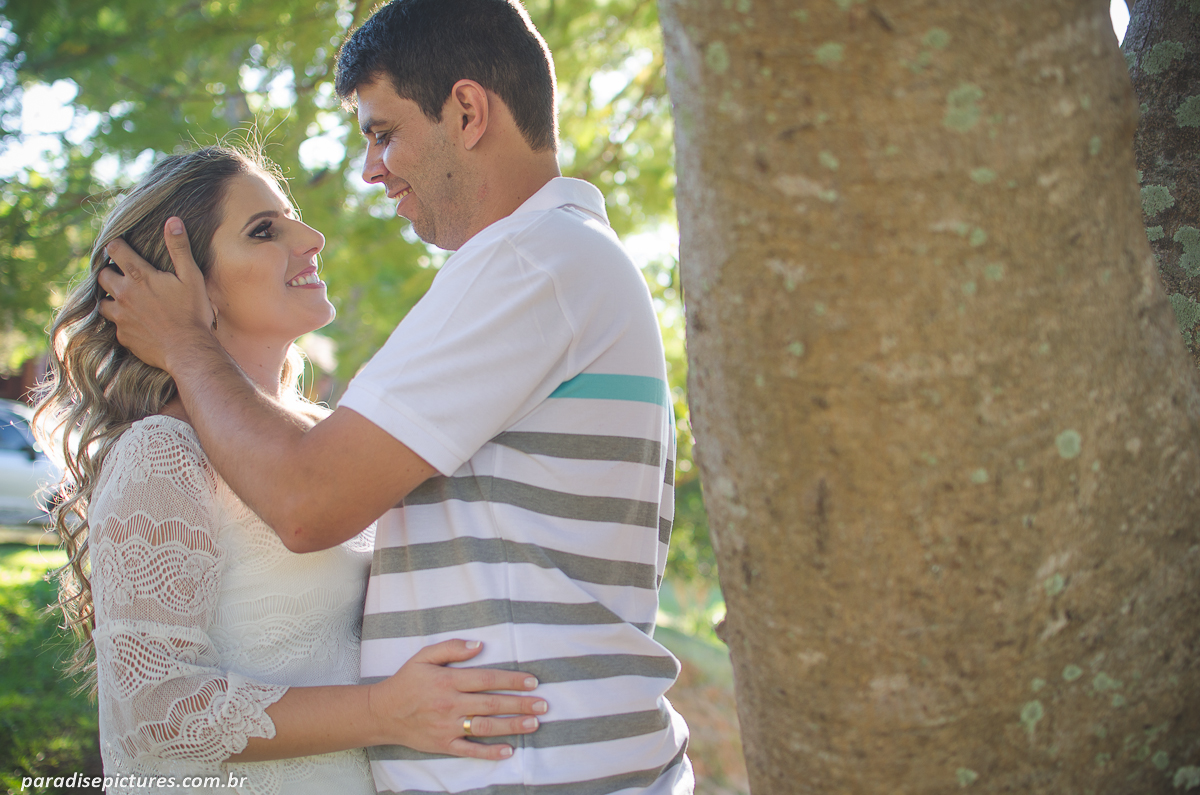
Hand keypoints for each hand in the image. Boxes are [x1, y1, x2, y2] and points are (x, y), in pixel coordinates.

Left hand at [97, 217, 215, 371]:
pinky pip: (114, 325)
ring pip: (102, 302)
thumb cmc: (192, 312)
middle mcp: (124, 294)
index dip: (116, 246)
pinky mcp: (122, 336)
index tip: (120, 247)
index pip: (115, 251)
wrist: (188, 350)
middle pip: (102, 275)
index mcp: (140, 276)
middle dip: (110, 272)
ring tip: (124, 299)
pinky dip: (121, 322)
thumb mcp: (191, 276)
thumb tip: (172, 221)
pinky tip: (135, 323)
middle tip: (122, 274)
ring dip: (111, 298)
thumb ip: (179, 248)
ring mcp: (121, 317)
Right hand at [367, 639, 546, 760]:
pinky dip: (489, 752)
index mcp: (448, 680)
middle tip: (543, 705)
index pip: (487, 679)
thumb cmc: (406, 681)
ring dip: (512, 726)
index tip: (532, 681)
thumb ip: (451, 648)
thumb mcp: (424, 657)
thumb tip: (479, 645)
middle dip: (520, 704)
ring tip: (534, 724)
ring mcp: (447, 726)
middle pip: (491, 703)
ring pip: (485, 726)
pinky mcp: (444, 744)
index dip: (511, 680)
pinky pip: (470, 750)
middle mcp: (450, 704)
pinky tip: (509, 750)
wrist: (382, 713)